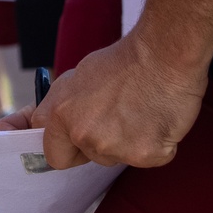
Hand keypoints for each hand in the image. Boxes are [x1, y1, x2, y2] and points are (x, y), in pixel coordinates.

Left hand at [29, 31, 208, 169]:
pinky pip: (151, 158)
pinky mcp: (146, 155)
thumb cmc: (124, 61)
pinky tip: (159, 119)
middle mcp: (85, 135)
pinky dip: (158, 144)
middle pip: (91, 157)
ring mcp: (116, 148)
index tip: (76, 144)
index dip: (68, 148)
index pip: (53, 154)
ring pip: (119, 158)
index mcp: (62, 115)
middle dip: (102, 143)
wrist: (164, 53)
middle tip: (119, 115)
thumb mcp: (77, 78)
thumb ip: (62, 108)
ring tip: (142, 112)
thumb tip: (48, 125)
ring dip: (130, 143)